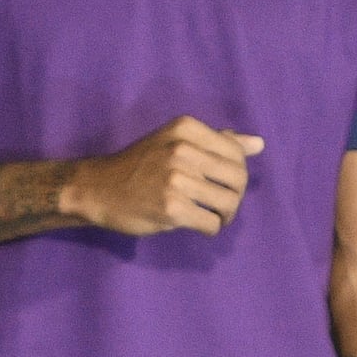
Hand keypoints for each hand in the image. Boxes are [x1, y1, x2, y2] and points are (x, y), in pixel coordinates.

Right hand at [66, 118, 260, 237]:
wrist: (97, 188)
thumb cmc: (140, 165)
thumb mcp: (175, 142)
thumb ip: (217, 142)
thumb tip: (259, 144)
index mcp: (186, 128)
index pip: (236, 152)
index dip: (236, 173)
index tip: (221, 183)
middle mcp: (183, 149)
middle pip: (238, 178)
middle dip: (236, 196)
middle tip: (221, 205)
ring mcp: (176, 179)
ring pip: (229, 202)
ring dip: (225, 215)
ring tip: (211, 216)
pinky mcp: (171, 208)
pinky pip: (211, 223)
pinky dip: (211, 228)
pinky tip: (198, 225)